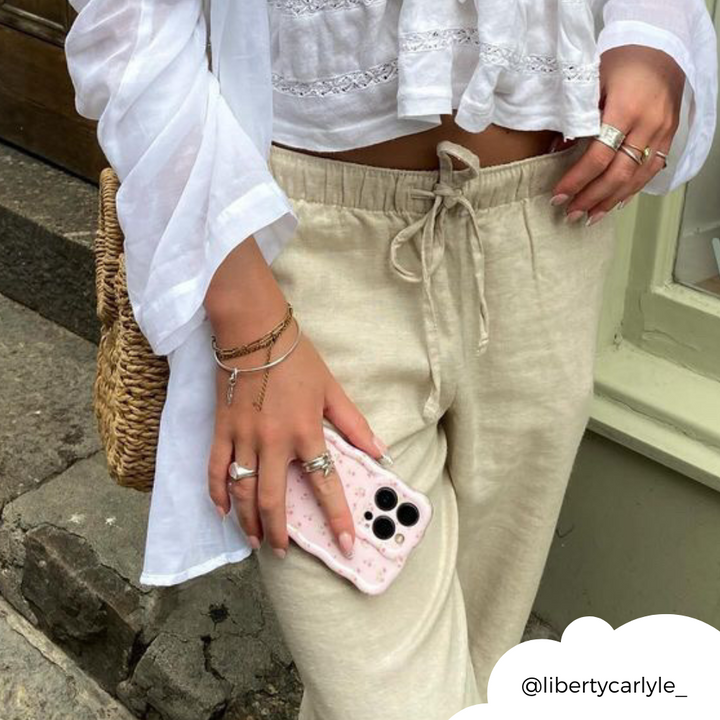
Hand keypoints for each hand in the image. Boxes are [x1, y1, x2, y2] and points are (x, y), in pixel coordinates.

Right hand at [204, 238, 386, 559]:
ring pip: (243, 491)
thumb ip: (355, 424)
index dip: (337, 519)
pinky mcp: (222, 430)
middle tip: (284, 551)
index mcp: (306, 433)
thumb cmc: (297, 359)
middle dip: (279, 531)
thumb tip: (381, 453)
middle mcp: (274, 442)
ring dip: (248, 521)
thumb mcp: (332, 390)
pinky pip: (216, 469)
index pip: (325, 485)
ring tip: (255, 542)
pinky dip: (218, 493)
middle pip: (274, 499)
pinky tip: (223, 511)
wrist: (254, 332)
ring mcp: (244, 438)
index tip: (346, 546)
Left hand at [550, 45, 685, 224]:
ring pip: (636, 177)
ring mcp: (662, 132)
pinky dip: (632, 190)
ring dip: (611, 201)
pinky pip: (651, 170)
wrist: (662, 47)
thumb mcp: (593, 83)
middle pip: (618, 173)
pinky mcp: (669, 136)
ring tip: (589, 217)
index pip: (598, 156)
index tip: (558, 195)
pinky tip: (615, 203)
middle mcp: (647, 124)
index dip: (577, 180)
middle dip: (592, 197)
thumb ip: (576, 118)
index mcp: (625, 108)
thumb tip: (555, 151)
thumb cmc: (621, 63)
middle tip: (571, 213)